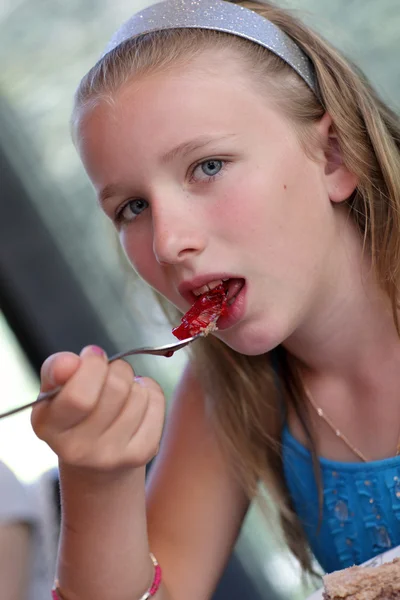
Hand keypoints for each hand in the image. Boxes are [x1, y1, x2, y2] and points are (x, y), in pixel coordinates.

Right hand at [31, 346, 164, 471]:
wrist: (93, 459)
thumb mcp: (55, 389)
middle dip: (117, 368)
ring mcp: (112, 455)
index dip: (92, 365)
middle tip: (110, 373)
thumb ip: (57, 369)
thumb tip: (70, 362)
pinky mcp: (142, 454)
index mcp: (51, 428)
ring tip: (121, 392)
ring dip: (133, 383)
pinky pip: (157, 404)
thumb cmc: (73, 413)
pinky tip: (136, 401)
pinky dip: (150, 392)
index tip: (93, 355)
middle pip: (116, 389)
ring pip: (139, 395)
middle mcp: (79, 449)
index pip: (79, 396)